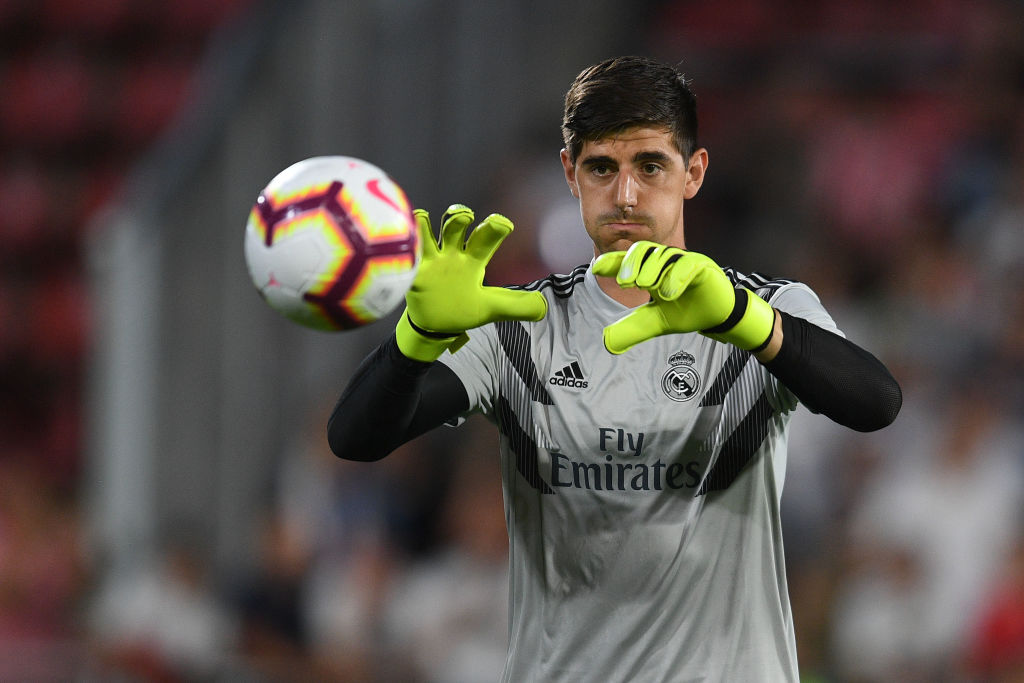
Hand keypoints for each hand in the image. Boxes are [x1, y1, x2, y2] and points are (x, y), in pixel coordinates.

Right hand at [395, 204, 546, 360]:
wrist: (433, 326)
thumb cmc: (462, 311)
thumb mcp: (490, 308)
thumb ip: (516, 306)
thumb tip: (544, 308)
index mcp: (473, 261)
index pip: (486, 238)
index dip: (495, 228)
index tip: (503, 224)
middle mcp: (452, 255)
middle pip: (455, 226)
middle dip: (459, 218)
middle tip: (466, 217)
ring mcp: (429, 260)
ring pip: (427, 231)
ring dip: (426, 222)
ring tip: (424, 217)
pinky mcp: (410, 271)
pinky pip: (405, 251)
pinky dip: (403, 241)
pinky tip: (402, 236)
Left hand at [592, 241, 774, 353]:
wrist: (717, 317)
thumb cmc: (687, 312)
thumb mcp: (655, 323)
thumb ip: (632, 330)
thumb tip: (608, 342)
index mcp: (650, 271)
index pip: (627, 261)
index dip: (611, 262)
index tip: (596, 268)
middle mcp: (664, 262)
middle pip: (643, 250)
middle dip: (630, 263)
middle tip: (623, 282)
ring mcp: (683, 261)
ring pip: (664, 255)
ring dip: (651, 269)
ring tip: (643, 286)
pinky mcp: (703, 266)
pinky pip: (688, 265)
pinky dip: (676, 277)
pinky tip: (668, 292)